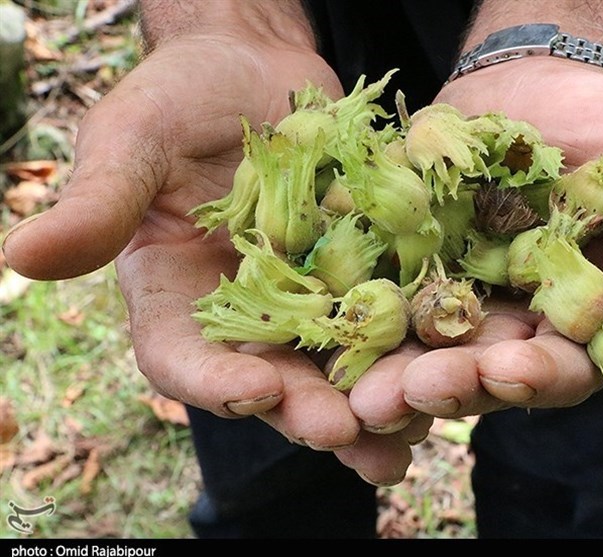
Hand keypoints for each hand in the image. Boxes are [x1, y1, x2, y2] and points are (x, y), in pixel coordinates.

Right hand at [1, 34, 429, 485]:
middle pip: (270, 378)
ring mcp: (307, 299)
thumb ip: (99, 202)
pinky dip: (413, 345)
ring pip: (336, 366)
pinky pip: (390, 317)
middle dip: (307, 409)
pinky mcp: (362, 274)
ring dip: (370, 404)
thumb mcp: (133, 139)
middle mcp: (242, 313)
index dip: (212, 380)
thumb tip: (21, 255)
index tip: (252, 392)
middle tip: (347, 436)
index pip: (181, 354)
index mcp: (174, 296)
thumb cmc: (180, 97)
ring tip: (406, 438)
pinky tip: (448, 367)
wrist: (254, 68)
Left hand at [351, 57, 602, 423]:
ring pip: (417, 348)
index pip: (560, 368)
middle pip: (477, 372)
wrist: (533, 83)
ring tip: (361, 388)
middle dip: (444, 386)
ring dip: (388, 371)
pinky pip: (373, 291)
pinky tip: (323, 324)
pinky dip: (351, 310)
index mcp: (572, 323)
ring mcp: (450, 298)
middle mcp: (506, 323)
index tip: (507, 370)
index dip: (536, 376)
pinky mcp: (404, 264)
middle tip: (406, 393)